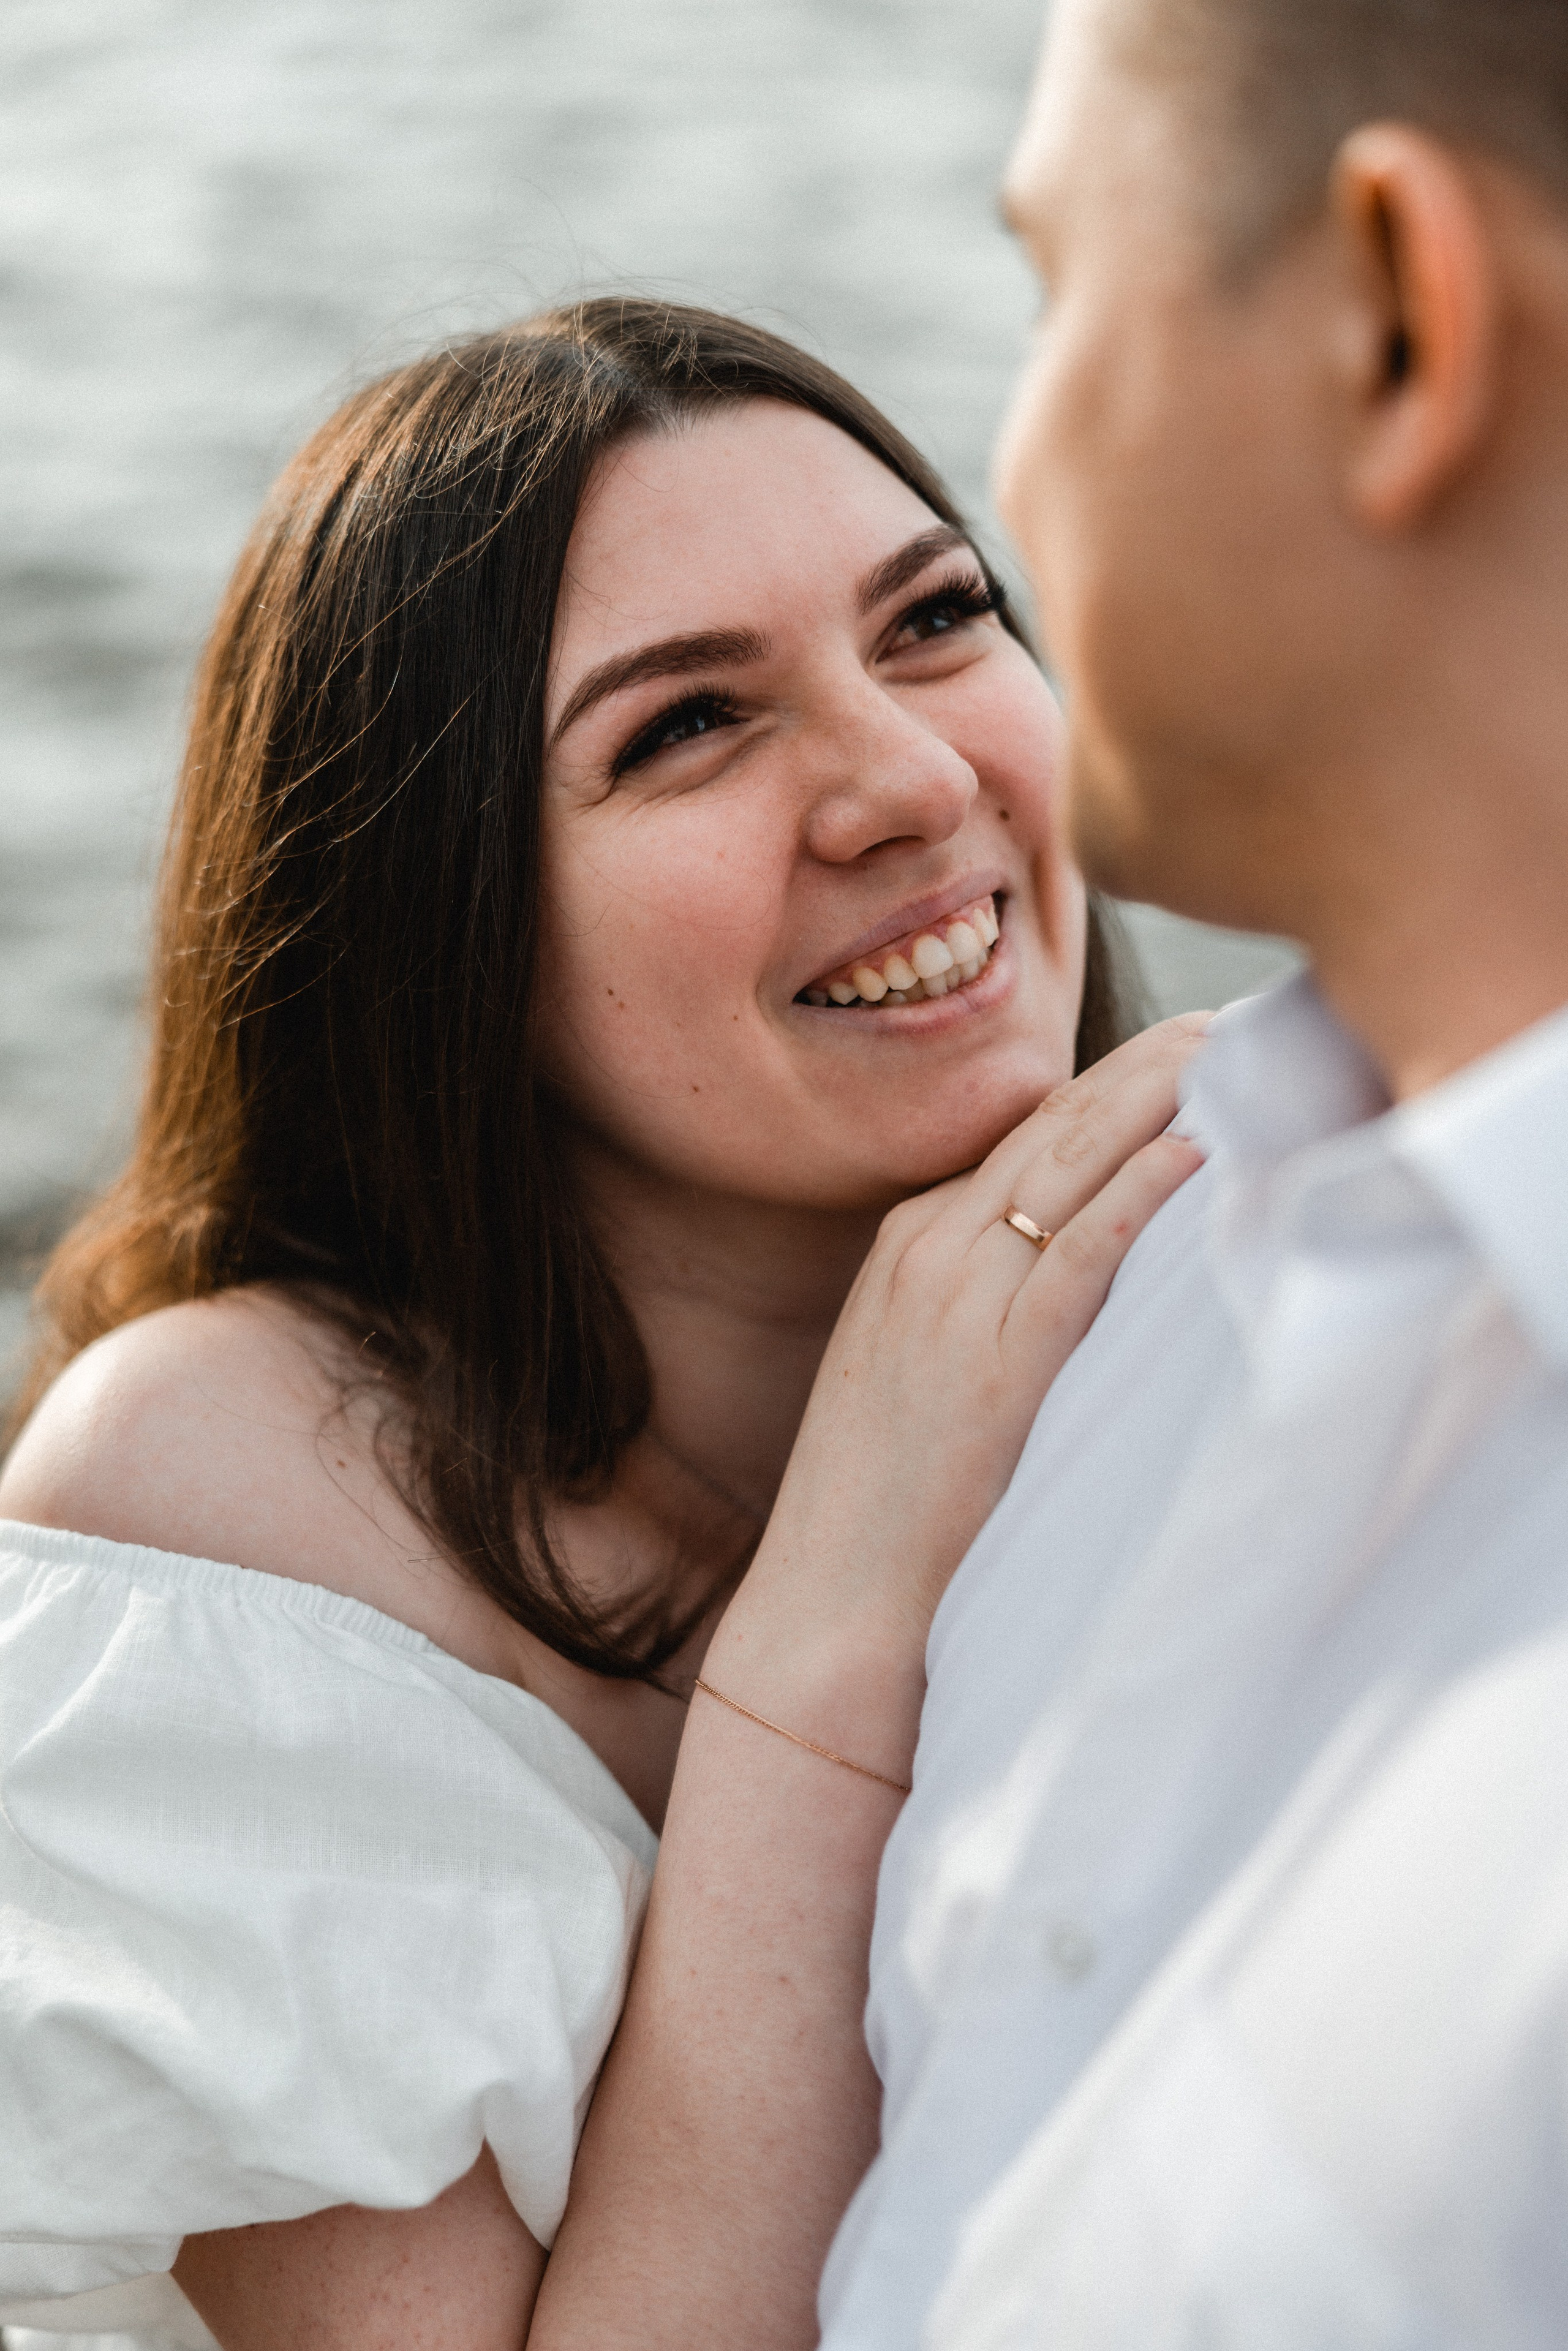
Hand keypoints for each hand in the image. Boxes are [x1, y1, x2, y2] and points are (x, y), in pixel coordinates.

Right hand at [707, 1015, 1208, 1760]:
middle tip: (1219, 1025)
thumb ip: (979, 1306)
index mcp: (906, 1248)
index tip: (1174, 1054)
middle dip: (1139, 1068)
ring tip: (1225, 1055)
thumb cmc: (885, 1505)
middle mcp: (926, 1251)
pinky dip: (1140, 1192)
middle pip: (1050, 1128)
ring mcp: (954, 1299)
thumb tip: (1067, 1271)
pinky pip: (1079, 1250)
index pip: (1021, 1139)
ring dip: (1153, 1101)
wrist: (830, 1600)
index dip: (1105, 1089)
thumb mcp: (920, 1372)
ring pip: (1067, 1165)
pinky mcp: (995, 1360)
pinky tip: (1196, 1152)